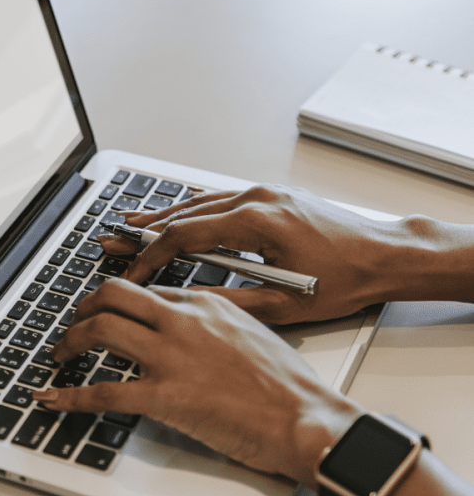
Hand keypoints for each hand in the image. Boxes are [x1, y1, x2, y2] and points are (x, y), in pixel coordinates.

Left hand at [32, 279, 363, 485]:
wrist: (306, 417)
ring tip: (60, 353)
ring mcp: (171, 355)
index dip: (117, 298)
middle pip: (114, 294)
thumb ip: (213, 326)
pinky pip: (104, 391)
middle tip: (74, 322)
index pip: (146, 289)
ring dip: (70, 340)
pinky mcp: (165, 394)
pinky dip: (69, 395)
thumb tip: (186, 334)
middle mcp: (183, 320)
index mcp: (205, 303)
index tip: (104, 306)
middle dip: (84, 306)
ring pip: (101, 329)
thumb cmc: (288, 385)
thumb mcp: (251, 334)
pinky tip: (52, 399)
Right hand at [104, 184, 400, 323]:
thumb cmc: (345, 279)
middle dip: (144, 229)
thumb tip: (187, 301)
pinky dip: (191, 209)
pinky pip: (219, 199)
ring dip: (163, 214)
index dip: (151, 254)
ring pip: (199, 202)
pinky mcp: (270, 197)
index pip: (185, 235)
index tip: (132, 270)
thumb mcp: (284, 303)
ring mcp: (263, 193)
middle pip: (185, 213)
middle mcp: (256, 198)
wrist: (384, 255)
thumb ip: (230, 300)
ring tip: (130, 222)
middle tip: (112, 237)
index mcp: (256, 221)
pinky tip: (175, 213)